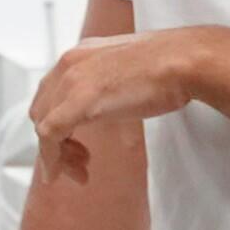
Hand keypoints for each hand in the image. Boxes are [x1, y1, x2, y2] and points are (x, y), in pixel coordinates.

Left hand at [28, 30, 216, 169]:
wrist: (187, 60)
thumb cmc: (173, 64)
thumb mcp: (131, 71)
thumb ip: (113, 84)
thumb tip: (114, 102)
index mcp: (82, 54)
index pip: (52, 93)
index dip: (57, 123)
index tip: (74, 146)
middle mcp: (71, 63)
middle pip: (42, 110)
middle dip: (54, 141)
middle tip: (79, 163)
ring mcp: (73, 80)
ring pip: (43, 125)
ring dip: (55, 155)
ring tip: (79, 173)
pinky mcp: (80, 100)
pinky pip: (50, 134)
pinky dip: (50, 158)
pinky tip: (57, 175)